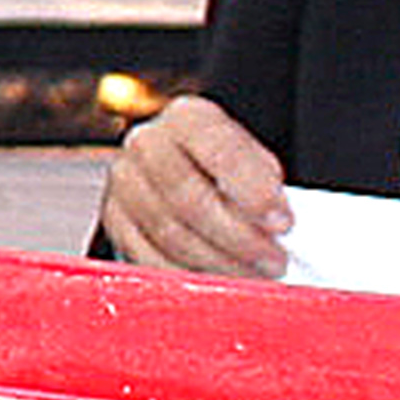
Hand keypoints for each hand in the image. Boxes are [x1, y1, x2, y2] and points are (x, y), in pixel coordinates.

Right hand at [98, 95, 292, 276]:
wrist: (186, 162)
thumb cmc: (230, 161)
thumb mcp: (253, 156)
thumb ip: (264, 181)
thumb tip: (280, 223)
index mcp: (188, 117)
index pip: (222, 152)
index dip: (255, 192)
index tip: (284, 223)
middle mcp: (147, 145)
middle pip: (189, 200)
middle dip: (238, 238)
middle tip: (274, 259)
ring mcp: (124, 183)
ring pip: (168, 233)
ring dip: (217, 262)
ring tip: (254, 274)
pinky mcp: (116, 220)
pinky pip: (146, 257)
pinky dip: (186, 275)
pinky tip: (216, 282)